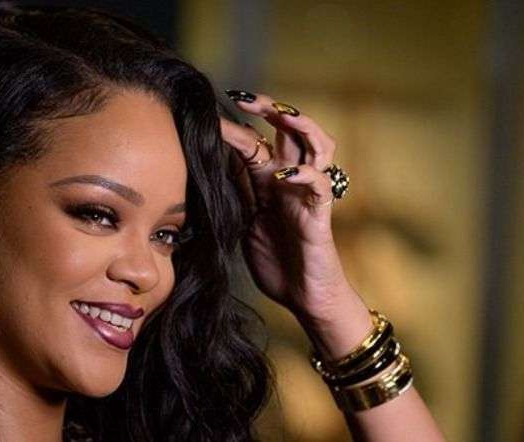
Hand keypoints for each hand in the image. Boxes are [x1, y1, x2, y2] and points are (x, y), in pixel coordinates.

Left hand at [220, 91, 356, 324]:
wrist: (304, 297)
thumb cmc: (277, 262)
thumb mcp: (244, 223)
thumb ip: (234, 195)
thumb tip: (204, 168)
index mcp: (268, 182)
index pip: (253, 142)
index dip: (232, 126)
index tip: (205, 113)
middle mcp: (290, 181)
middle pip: (289, 130)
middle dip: (270, 107)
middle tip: (244, 97)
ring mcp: (307, 194)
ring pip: (316, 145)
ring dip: (300, 125)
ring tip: (280, 114)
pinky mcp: (320, 213)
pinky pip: (320, 184)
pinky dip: (304, 174)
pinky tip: (284, 174)